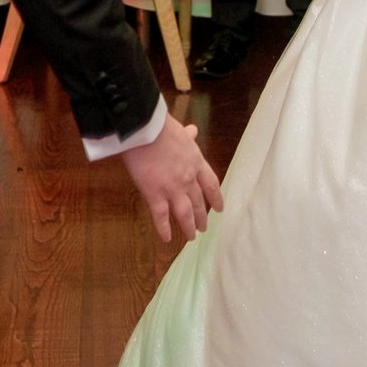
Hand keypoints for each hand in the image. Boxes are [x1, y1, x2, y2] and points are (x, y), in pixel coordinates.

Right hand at [119, 119, 222, 241]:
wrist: (146, 131)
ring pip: (185, 214)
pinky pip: (161, 217)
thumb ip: (188, 136)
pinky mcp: (155, 195)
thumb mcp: (180, 131)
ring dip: (188, 227)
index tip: (220, 209)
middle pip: (198, 202)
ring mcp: (173, 189)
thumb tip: (193, 130)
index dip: (216, 198)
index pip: (211, 184)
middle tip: (204, 228)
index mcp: (196, 162)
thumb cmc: (162, 127)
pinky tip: (166, 239)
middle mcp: (188, 180)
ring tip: (191, 238)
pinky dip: (164, 229)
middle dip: (202, 217)